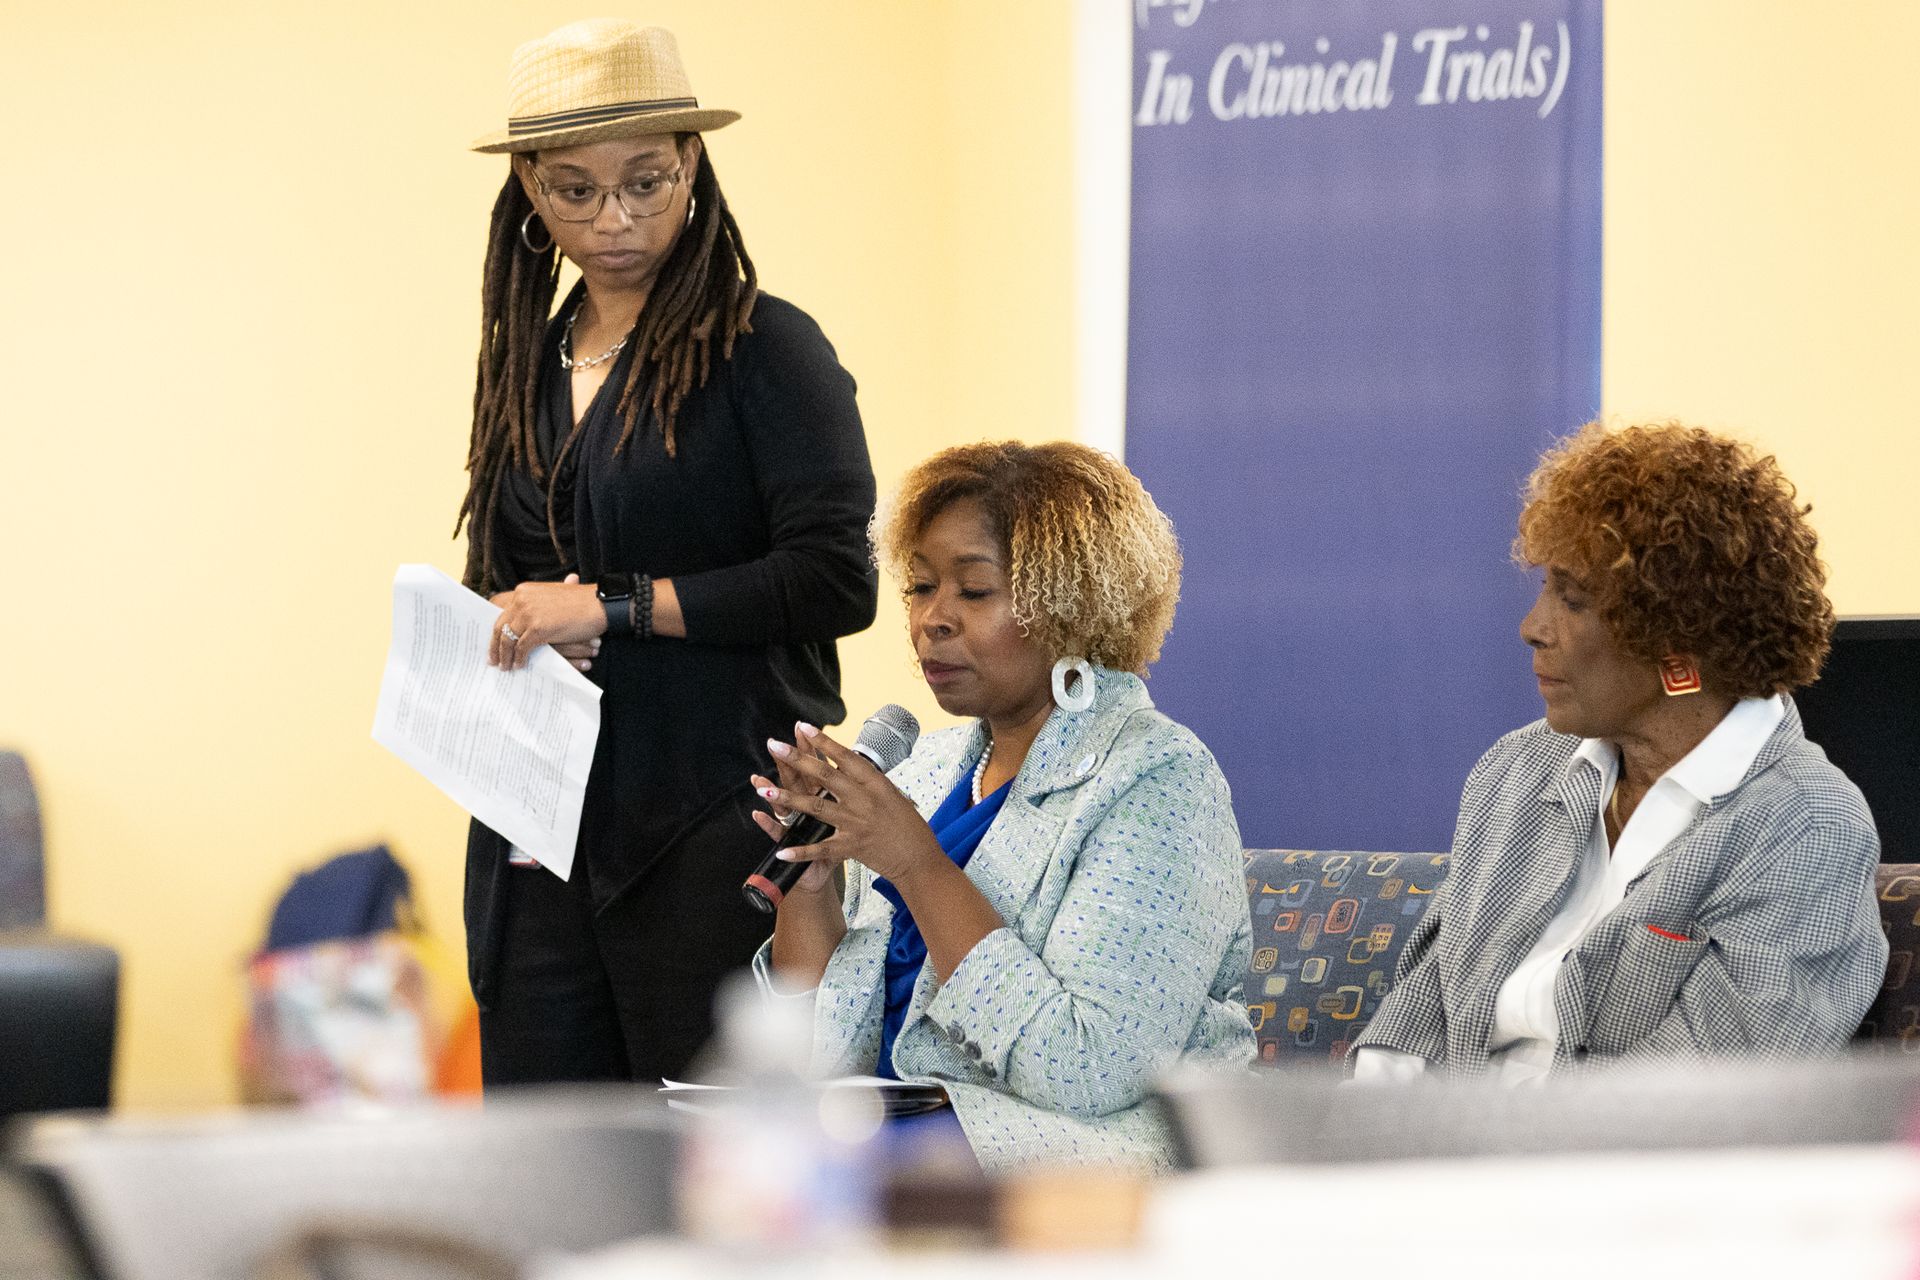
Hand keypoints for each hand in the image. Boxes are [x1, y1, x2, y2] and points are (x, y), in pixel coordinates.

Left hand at [491, 573, 606, 669]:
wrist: (600, 604)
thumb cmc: (582, 602)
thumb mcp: (553, 596)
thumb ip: (538, 603)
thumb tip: (526, 620)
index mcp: (524, 591)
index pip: (500, 611)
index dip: (495, 629)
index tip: (493, 642)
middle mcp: (522, 600)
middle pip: (500, 626)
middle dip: (495, 645)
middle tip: (493, 659)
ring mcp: (529, 614)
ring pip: (508, 639)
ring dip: (505, 656)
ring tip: (505, 666)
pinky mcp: (538, 628)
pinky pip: (522, 648)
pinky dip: (519, 658)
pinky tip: (520, 665)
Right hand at [748, 730, 836, 895]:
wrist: (820, 874)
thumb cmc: (836, 844)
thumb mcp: (844, 816)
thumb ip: (841, 793)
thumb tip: (848, 764)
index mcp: (821, 798)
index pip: (814, 769)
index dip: (809, 749)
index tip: (802, 728)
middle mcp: (804, 808)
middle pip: (795, 782)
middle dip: (786, 764)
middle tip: (775, 745)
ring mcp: (796, 826)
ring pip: (783, 806)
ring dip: (773, 794)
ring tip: (759, 781)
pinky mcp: (792, 845)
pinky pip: (780, 835)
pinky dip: (769, 826)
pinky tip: (758, 816)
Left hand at [749, 723, 945, 886]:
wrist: (919, 859)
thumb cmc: (909, 827)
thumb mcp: (894, 796)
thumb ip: (870, 782)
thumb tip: (851, 764)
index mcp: (876, 783)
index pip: (845, 756)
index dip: (823, 741)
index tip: (803, 727)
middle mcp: (864, 799)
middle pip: (825, 775)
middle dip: (797, 759)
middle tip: (774, 746)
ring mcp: (855, 823)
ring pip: (816, 806)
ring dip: (788, 798)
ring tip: (765, 790)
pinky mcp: (851, 847)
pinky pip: (820, 848)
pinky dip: (800, 850)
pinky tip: (781, 850)